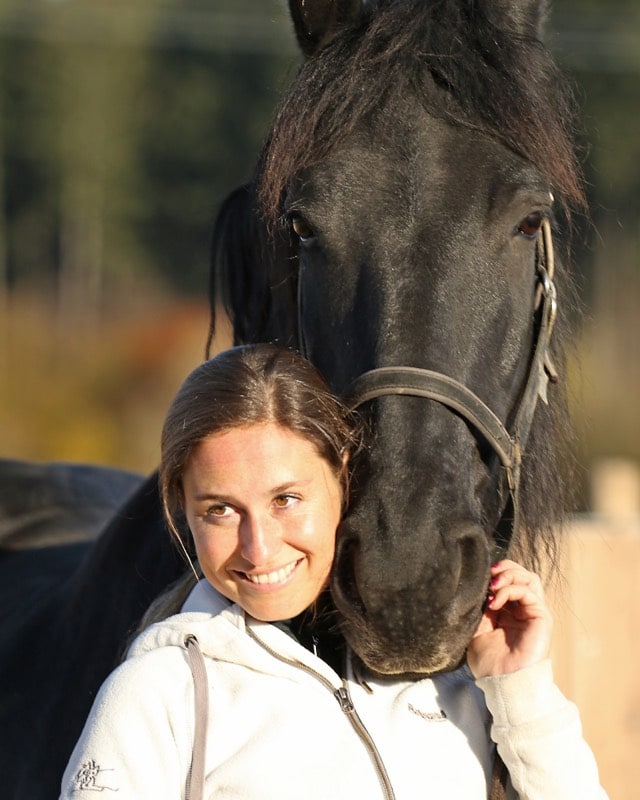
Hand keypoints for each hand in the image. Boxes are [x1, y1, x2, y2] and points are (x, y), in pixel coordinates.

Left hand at [466, 560, 552, 678]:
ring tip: (493, 585)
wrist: (502, 683)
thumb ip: (480, 608)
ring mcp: (534, 612)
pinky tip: (496, 601)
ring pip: (529, 578)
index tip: (478, 577)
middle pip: (521, 574)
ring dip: (509, 575)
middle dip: (504, 569)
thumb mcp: (477, 629)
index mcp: (509, 611)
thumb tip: (477, 587)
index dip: (494, 573)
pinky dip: (510, 590)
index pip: (508, 579)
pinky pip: (529, 592)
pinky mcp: (542, 617)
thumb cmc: (490, 663)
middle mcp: (523, 609)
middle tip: (488, 575)